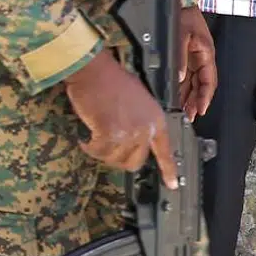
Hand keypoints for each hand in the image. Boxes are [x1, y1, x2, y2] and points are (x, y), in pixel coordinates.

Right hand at [65, 49, 178, 189]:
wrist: (95, 70)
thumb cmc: (112, 78)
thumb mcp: (139, 99)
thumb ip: (141, 120)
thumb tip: (133, 136)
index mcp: (156, 119)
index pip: (165, 151)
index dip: (168, 170)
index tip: (172, 185)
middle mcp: (146, 129)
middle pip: (135, 161)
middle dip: (119, 159)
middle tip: (107, 150)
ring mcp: (129, 133)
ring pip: (115, 158)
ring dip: (101, 152)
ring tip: (91, 141)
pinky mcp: (110, 134)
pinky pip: (98, 151)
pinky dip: (89, 147)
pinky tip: (84, 140)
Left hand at [177, 6, 217, 121]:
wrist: (182, 5)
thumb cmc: (185, 17)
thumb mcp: (182, 35)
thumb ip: (180, 57)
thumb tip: (179, 77)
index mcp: (206, 55)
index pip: (208, 82)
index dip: (205, 97)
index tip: (201, 109)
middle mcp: (202, 60)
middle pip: (202, 86)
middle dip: (196, 102)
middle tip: (190, 116)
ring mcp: (195, 60)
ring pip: (194, 84)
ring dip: (190, 98)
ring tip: (185, 112)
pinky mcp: (187, 58)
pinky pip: (187, 77)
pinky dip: (184, 88)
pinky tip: (179, 97)